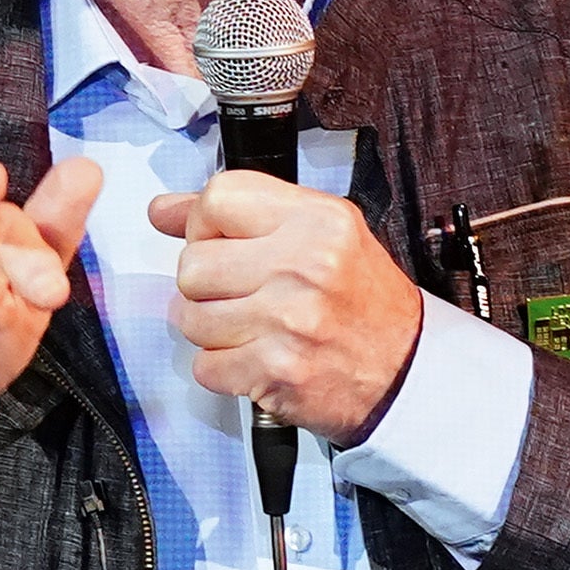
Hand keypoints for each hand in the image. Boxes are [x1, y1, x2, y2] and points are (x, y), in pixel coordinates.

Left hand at [148, 169, 423, 439]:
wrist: (406, 372)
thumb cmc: (364, 304)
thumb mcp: (321, 236)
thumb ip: (244, 215)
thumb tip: (163, 210)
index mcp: (318, 221)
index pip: (218, 198)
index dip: (207, 225)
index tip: (224, 244)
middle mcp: (304, 265)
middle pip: (192, 264)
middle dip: (205, 286)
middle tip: (242, 295)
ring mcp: (288, 320)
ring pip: (190, 317)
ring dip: (211, 329)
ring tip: (250, 328)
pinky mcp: (275, 370)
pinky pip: (204, 366)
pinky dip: (223, 370)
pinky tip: (257, 358)